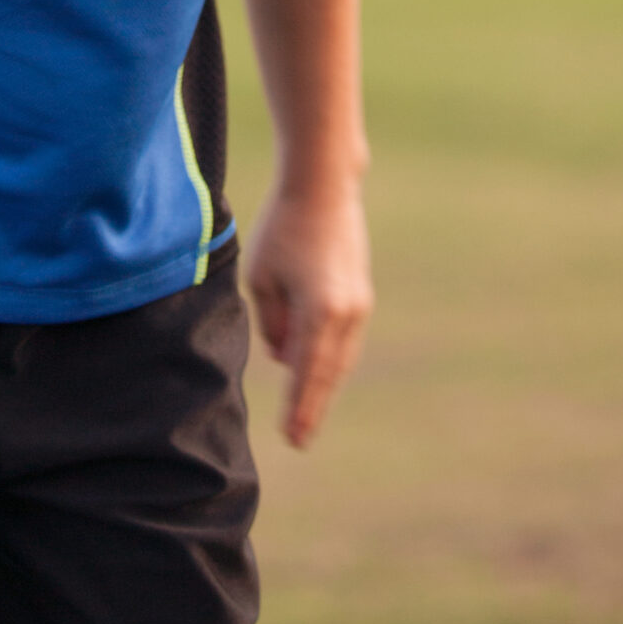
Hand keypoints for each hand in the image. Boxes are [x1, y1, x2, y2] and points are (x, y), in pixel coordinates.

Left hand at [243, 180, 372, 448]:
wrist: (324, 184)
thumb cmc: (283, 226)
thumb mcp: (261, 276)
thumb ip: (271, 323)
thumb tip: (284, 356)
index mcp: (319, 312)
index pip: (305, 374)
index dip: (298, 409)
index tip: (291, 439)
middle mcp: (346, 315)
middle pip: (328, 374)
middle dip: (312, 407)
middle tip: (298, 440)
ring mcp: (359, 305)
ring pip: (340, 359)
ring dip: (323, 385)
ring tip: (306, 414)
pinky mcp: (361, 293)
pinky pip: (345, 340)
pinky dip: (332, 360)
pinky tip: (319, 371)